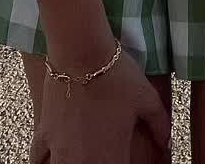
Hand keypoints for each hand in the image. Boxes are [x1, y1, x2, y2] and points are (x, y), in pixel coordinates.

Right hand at [30, 47, 170, 163]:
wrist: (82, 52)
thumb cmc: (116, 75)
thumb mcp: (147, 98)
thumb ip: (160, 125)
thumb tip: (167, 142)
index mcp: (111, 157)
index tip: (124, 160)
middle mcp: (83, 161)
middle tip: (104, 155)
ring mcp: (60, 150)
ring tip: (80, 157)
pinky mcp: (44, 133)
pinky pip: (37, 159)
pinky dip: (42, 162)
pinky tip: (49, 160)